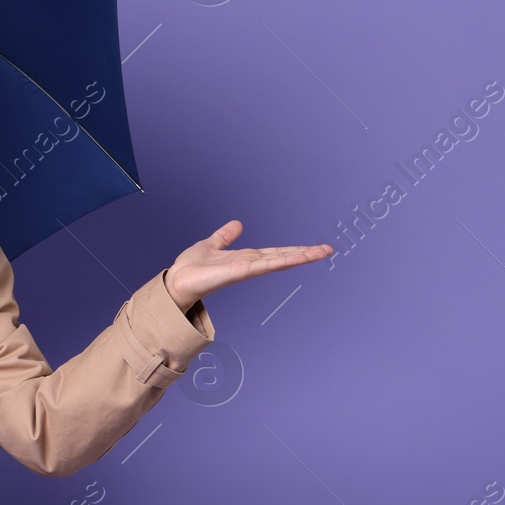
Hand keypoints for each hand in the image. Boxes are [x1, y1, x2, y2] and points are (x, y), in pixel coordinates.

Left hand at [163, 220, 333, 311]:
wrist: (178, 280)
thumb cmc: (191, 267)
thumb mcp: (211, 244)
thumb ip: (225, 236)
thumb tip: (237, 224)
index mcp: (245, 258)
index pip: (275, 252)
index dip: (293, 250)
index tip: (312, 248)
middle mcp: (250, 264)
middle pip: (283, 256)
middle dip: (305, 254)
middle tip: (327, 249)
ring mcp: (248, 269)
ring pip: (279, 260)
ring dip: (301, 256)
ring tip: (322, 252)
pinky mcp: (241, 271)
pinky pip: (266, 264)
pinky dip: (282, 260)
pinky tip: (298, 257)